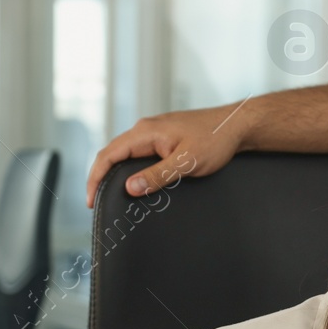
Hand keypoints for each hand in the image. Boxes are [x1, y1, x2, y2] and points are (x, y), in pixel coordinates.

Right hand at [85, 103, 248, 207]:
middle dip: (99, 177)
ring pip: (124, 153)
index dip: (95, 178)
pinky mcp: (163, 137)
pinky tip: (131, 180)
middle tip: (95, 202)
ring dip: (112, 172)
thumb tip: (130, 188)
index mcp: (145, 132)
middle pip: (111, 153)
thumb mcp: (186, 162)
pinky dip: (127, 167)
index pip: (108, 155)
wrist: (236, 126)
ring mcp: (154, 132)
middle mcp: (145, 129)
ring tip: (107, 194)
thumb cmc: (215, 140)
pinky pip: (137, 153)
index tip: (91, 200)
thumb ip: (158, 175)